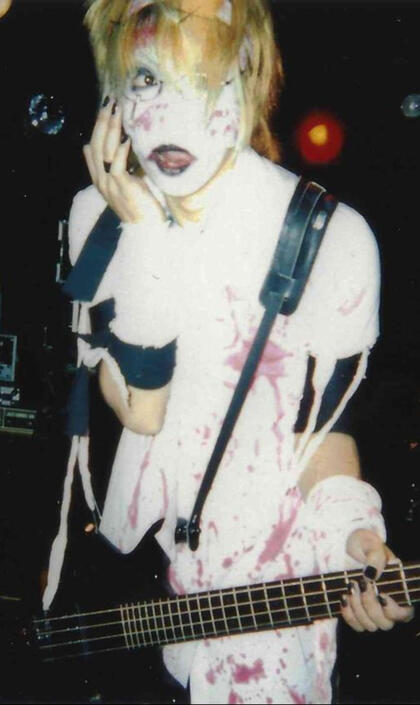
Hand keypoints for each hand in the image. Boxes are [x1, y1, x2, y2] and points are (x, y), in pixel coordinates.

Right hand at [83, 97, 164, 223]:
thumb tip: (122, 144)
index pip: (92, 148)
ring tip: (117, 111)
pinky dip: (121, 150)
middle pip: (96, 145)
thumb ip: (122, 166)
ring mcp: (110, 185)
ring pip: (104, 152)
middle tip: (109, 102)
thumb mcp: (129, 182)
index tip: (104, 109)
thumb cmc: (141, 205)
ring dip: (111, 130)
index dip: (97, 127)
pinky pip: (117, 166)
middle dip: (102, 122)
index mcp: (100, 178)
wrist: (145, 230)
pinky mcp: (122, 189)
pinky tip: (127, 138)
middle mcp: (101, 180)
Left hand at [340, 528, 414, 631]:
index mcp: (400, 591)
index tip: (381, 594)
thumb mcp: (371, 544)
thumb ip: (375, 557)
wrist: (346, 548)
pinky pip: (355, 624)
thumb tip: (371, 574)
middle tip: (361, 584)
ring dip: (358, 608)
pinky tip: (343, 597)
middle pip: (385, 623)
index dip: (394, 610)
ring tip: (351, 586)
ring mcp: (373, 612)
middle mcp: (388, 606)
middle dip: (370, 605)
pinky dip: (348, 614)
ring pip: (369, 626)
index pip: (405, 614)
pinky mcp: (358, 614)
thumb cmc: (365, 545)